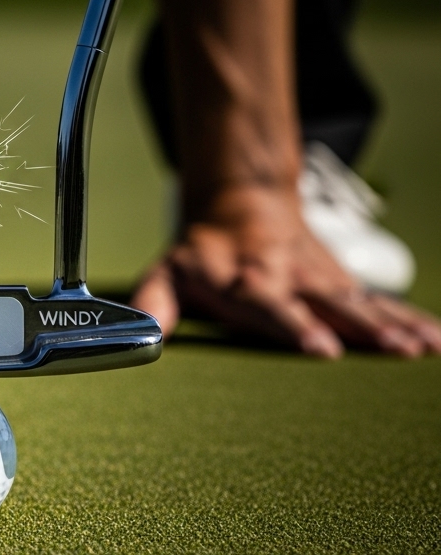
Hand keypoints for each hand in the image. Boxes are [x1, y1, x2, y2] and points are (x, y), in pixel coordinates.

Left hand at [132, 185, 440, 357]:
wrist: (239, 204)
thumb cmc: (199, 254)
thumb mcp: (166, 272)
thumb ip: (152, 303)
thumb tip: (143, 336)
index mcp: (244, 279)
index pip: (268, 303)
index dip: (293, 324)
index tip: (320, 348)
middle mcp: (288, 278)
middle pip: (327, 303)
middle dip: (359, 327)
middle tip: (392, 350)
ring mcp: (320, 280)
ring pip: (360, 302)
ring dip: (392, 324)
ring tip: (421, 349)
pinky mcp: (342, 282)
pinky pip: (381, 300)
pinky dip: (411, 317)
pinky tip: (438, 339)